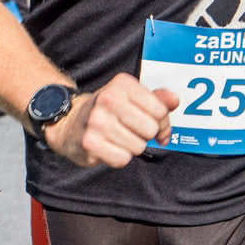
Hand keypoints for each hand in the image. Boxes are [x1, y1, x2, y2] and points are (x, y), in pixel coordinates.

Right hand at [43, 72, 180, 168]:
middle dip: (145, 134)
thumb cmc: (108, 110)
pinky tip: (109, 147)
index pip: (160, 110)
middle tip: (131, 130)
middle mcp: (108, 98)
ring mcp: (97, 121)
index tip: (152, 123)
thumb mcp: (131, 97)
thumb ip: (157, 99)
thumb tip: (175, 100)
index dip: (161, 122)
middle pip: (150, 130)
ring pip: (138, 147)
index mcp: (122, 84)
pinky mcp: (89, 142)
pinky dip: (119, 157)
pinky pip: (123, 160)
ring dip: (132, 146)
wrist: (69, 122)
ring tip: (118, 137)